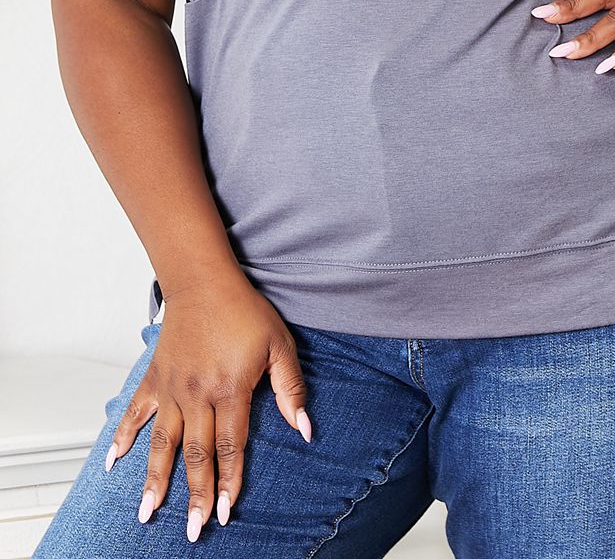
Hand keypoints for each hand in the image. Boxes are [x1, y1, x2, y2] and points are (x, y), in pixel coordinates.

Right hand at [104, 268, 310, 540]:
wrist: (203, 280)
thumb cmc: (244, 310)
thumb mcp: (279, 344)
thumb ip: (290, 389)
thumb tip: (306, 428)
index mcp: (230, 389)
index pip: (230, 446)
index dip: (229, 481)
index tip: (225, 512)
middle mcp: (197, 394)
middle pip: (196, 455)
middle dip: (195, 496)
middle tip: (193, 531)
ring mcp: (172, 388)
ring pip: (162, 444)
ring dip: (154, 481)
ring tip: (147, 513)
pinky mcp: (154, 378)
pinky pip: (135, 413)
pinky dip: (122, 438)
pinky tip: (112, 464)